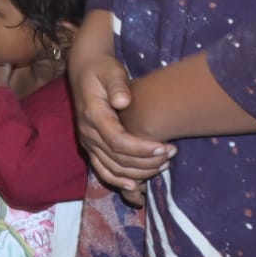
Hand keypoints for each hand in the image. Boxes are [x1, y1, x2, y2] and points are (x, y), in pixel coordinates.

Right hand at [69, 41, 171, 203]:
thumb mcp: (110, 70)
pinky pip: (103, 171)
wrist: (84, 70)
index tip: (166, 147)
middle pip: (118, 159)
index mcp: (92, 115)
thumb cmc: (102, 69)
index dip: (142, 149)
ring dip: (139, 172)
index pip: (117, 141)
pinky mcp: (91, 147)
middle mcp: (87, 133)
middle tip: (172, 153)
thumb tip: (123, 102)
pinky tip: (137, 187)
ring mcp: (88, 142)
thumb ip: (117, 85)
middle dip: (147, 161)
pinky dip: (118, 182)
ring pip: (113, 169)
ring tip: (163, 164)